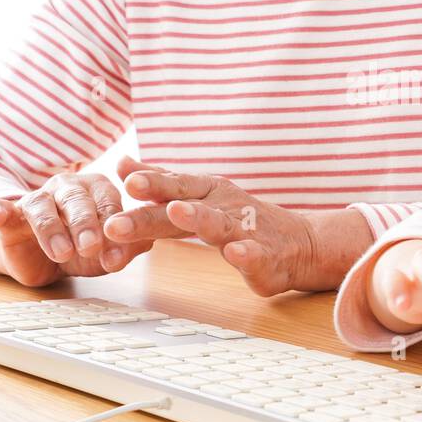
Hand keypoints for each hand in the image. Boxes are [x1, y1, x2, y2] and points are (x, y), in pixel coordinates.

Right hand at [0, 172, 152, 286]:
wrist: (41, 261)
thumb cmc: (82, 251)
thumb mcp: (106, 254)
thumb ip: (126, 249)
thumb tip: (146, 242)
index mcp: (97, 190)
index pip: (109, 202)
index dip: (113, 226)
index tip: (117, 254)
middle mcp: (67, 188)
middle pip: (76, 200)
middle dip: (85, 224)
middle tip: (91, 248)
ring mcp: (36, 199)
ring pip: (41, 206)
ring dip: (51, 228)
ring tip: (61, 251)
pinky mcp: (8, 216)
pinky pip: (0, 208)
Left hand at [105, 156, 366, 295]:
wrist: (300, 242)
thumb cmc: (241, 219)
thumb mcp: (201, 195)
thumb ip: (163, 182)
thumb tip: (122, 163)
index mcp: (207, 192)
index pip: (173, 186)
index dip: (150, 183)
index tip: (124, 180)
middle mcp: (224, 206)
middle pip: (185, 205)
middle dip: (153, 210)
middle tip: (122, 218)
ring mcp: (246, 231)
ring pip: (220, 224)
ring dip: (199, 217)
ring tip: (178, 212)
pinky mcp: (265, 258)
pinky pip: (255, 255)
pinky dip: (246, 254)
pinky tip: (235, 253)